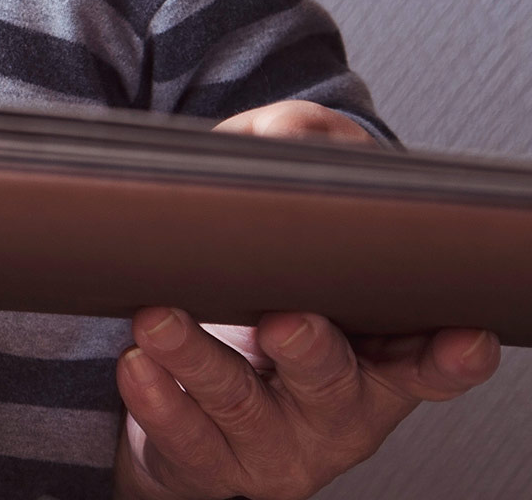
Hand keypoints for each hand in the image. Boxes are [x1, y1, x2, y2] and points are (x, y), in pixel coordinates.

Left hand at [113, 99, 503, 498]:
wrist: (190, 371)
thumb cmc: (260, 277)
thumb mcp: (288, 200)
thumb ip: (300, 153)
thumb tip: (285, 137)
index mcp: (378, 352)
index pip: (427, 359)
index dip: (447, 354)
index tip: (460, 337)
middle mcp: (337, 405)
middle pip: (334, 382)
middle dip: (312, 350)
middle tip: (283, 319)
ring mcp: (275, 440)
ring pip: (242, 405)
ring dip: (200, 360)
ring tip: (159, 320)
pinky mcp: (212, 462)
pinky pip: (186, 439)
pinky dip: (159, 402)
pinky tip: (139, 365)